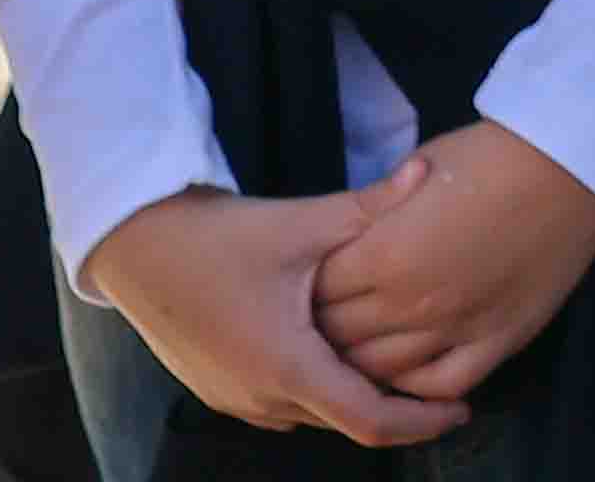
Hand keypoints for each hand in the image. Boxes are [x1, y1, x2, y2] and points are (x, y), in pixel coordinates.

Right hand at [75, 188, 456, 446]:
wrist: (130, 245)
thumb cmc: (213, 236)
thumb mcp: (297, 222)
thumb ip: (369, 206)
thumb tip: (427, 173)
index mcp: (289, 367)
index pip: (372, 420)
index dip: (424, 422)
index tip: (463, 408)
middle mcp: (262, 399)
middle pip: (346, 419)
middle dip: (395, 404)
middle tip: (439, 379)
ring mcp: (235, 399)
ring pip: (313, 413)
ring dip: (350, 394)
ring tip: (391, 361)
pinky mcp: (217, 389)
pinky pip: (281, 403)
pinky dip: (315, 387)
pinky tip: (329, 350)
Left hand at [311, 122, 594, 404]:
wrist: (565, 167)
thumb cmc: (489, 155)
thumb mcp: (416, 171)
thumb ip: (378, 213)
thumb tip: (357, 232)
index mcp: (384, 254)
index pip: (321, 291)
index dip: (311, 287)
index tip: (314, 280)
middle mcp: (412, 301)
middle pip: (343, 337)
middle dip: (328, 329)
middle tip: (332, 318)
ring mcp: (456, 328)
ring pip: (386, 370)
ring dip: (366, 362)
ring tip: (364, 346)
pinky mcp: (497, 342)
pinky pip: (444, 383)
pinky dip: (419, 386)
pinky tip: (412, 371)